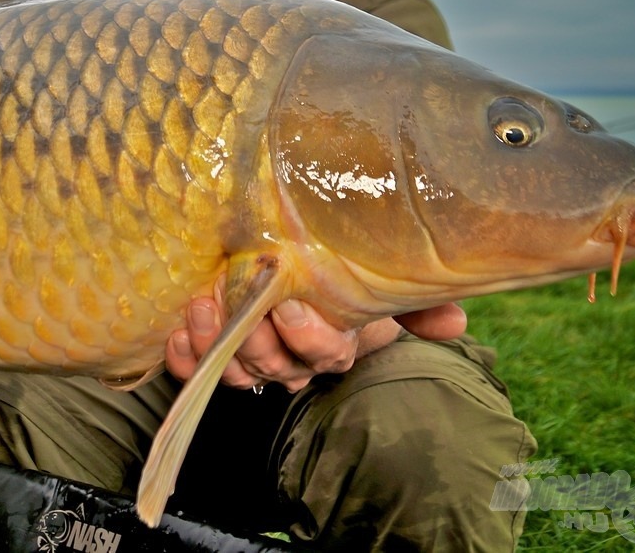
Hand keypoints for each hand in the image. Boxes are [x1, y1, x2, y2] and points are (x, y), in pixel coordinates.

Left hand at [164, 298, 465, 392]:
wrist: (277, 266)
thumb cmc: (336, 277)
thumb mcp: (377, 282)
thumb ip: (414, 297)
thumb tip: (455, 320)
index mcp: (332, 342)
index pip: (327, 353)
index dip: (309, 337)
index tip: (290, 306)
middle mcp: (290, 358)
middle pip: (275, 364)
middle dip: (257, 339)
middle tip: (241, 305)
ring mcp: (248, 357)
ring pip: (233, 369)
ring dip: (214, 341)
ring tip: (202, 306)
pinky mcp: (208, 353)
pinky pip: (193, 366)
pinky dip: (184, 353)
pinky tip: (178, 329)